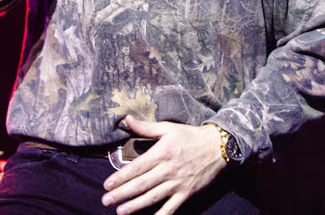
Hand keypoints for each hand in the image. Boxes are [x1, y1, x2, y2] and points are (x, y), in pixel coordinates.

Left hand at [101, 115, 226, 214]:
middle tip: (106, 200)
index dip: (121, 177)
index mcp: (162, 153)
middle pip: (141, 184)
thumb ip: (146, 127)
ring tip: (120, 211)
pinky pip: (172, 208)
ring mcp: (178, 183)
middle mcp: (168, 170)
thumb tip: (127, 119)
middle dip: (122, 193)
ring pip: (153, 197)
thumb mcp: (168, 128)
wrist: (218, 148)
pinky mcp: (186, 193)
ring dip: (135, 205)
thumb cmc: (190, 136)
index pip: (137, 167)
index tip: (107, 184)